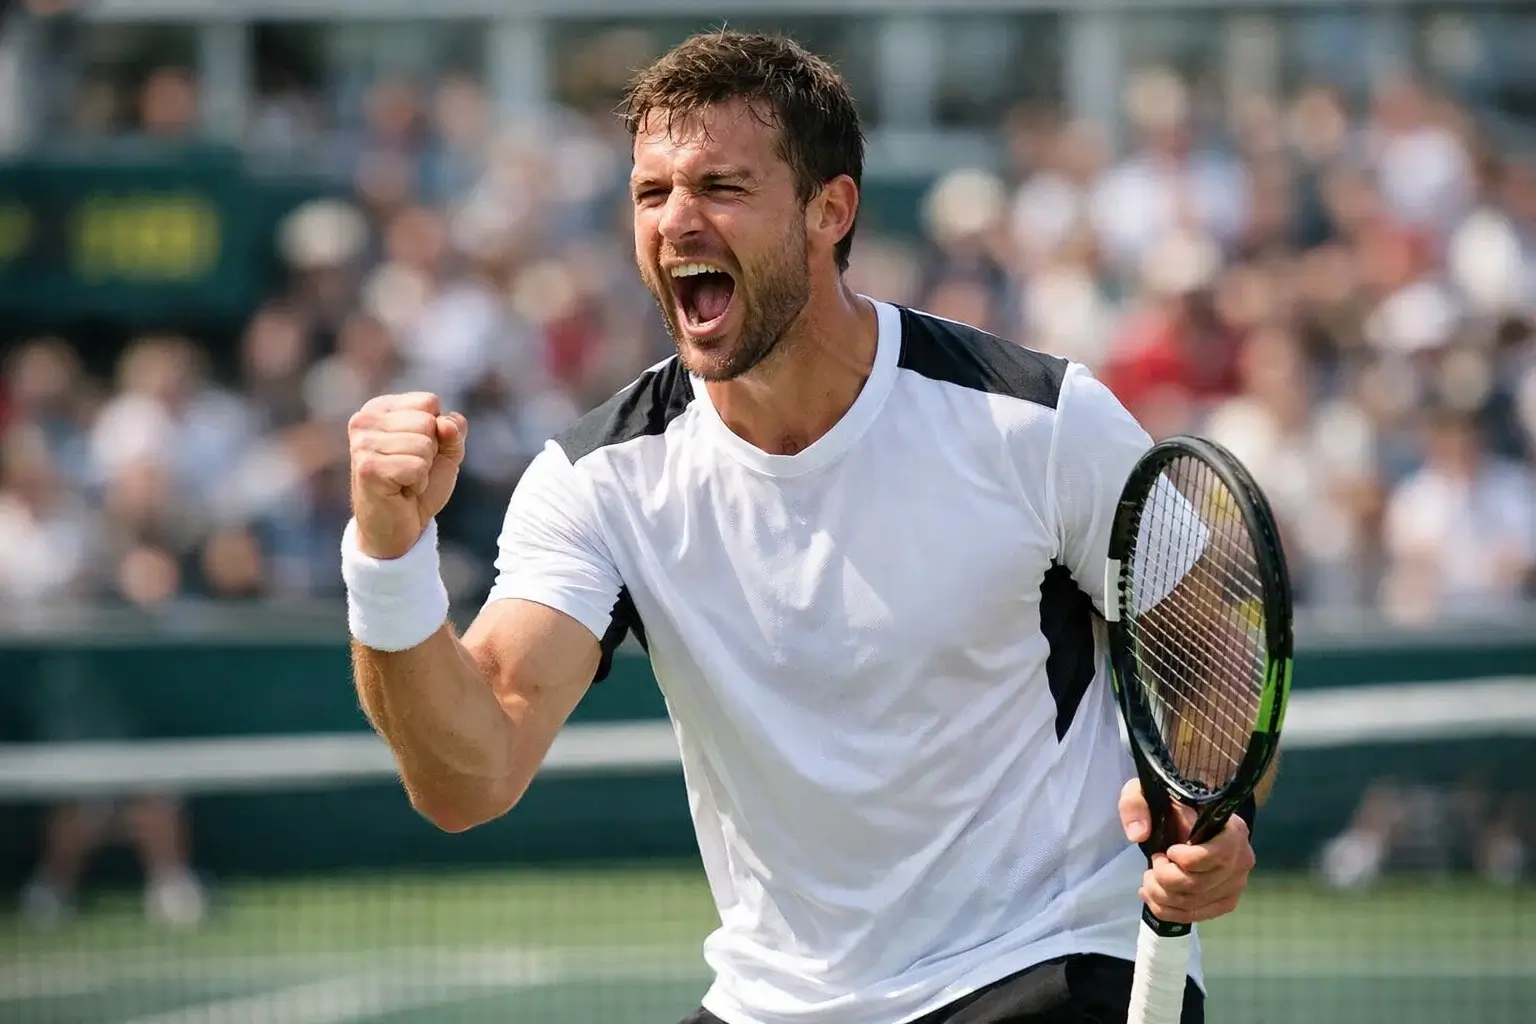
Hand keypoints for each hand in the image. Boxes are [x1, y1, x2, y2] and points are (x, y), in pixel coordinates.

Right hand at [348, 392, 467, 559]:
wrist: (401, 527)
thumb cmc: (419, 484)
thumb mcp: (445, 451)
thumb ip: (453, 430)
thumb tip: (445, 424)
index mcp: (380, 408)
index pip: (429, 402)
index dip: (437, 431)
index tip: (418, 451)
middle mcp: (364, 420)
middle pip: (428, 422)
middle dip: (430, 452)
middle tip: (410, 469)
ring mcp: (362, 444)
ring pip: (424, 444)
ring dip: (423, 469)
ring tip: (404, 480)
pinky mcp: (368, 467)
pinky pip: (417, 466)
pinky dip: (418, 483)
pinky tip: (401, 490)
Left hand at [1119, 778, 1254, 923]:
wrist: (1195, 818)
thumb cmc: (1176, 804)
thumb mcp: (1149, 792)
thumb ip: (1136, 804)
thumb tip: (1138, 834)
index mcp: (1234, 830)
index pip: (1216, 856)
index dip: (1185, 859)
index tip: (1167, 849)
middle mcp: (1242, 860)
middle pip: (1199, 884)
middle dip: (1164, 879)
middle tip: (1152, 864)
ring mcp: (1236, 884)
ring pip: (1195, 903)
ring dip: (1161, 896)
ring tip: (1148, 880)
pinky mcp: (1226, 901)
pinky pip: (1198, 915)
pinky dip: (1169, 911)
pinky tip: (1153, 898)